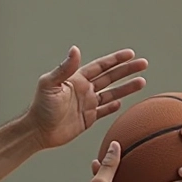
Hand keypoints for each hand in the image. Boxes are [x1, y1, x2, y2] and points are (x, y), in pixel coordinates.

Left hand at [26, 47, 147, 149]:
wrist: (38, 131)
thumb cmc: (40, 107)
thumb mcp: (51, 84)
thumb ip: (64, 68)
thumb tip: (75, 49)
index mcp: (77, 79)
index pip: (101, 66)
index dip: (116, 60)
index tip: (130, 54)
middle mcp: (84, 90)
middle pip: (111, 77)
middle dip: (127, 70)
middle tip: (143, 64)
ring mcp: (87, 104)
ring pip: (112, 93)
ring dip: (126, 88)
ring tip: (142, 82)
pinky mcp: (87, 119)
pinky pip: (104, 110)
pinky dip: (113, 106)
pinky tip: (122, 103)